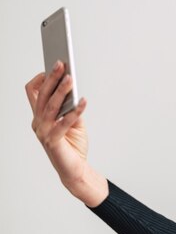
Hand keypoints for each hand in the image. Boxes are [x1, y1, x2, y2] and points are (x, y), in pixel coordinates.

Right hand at [25, 61, 88, 189]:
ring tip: (71, 78)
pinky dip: (74, 111)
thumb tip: (74, 91)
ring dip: (61, 90)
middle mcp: (38, 122)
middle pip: (42, 95)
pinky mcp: (52, 141)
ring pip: (50, 106)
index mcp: (40, 116)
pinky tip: (83, 102)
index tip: (53, 66)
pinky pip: (63, 123)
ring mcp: (43, 132)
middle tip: (61, 64)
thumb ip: (71, 108)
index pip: (33, 92)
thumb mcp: (74, 122)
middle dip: (52, 78)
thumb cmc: (73, 146)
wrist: (75, 170)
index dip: (41, 79)